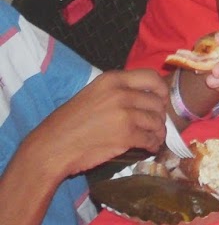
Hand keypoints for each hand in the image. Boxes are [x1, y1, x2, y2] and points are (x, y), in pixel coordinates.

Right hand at [23, 70, 169, 179]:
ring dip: (158, 131)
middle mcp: (121, 94)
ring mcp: (125, 114)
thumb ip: (117, 91)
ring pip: (156, 121)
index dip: (161, 89)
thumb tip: (144, 95)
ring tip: (154, 137)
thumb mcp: (92, 94)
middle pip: (156, 101)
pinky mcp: (126, 135)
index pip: (151, 77)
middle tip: (155, 123)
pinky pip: (151, 139)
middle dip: (159, 114)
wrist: (51, 147)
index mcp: (112, 80)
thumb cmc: (68, 123)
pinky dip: (153, 144)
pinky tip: (150, 147)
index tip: (162, 99)